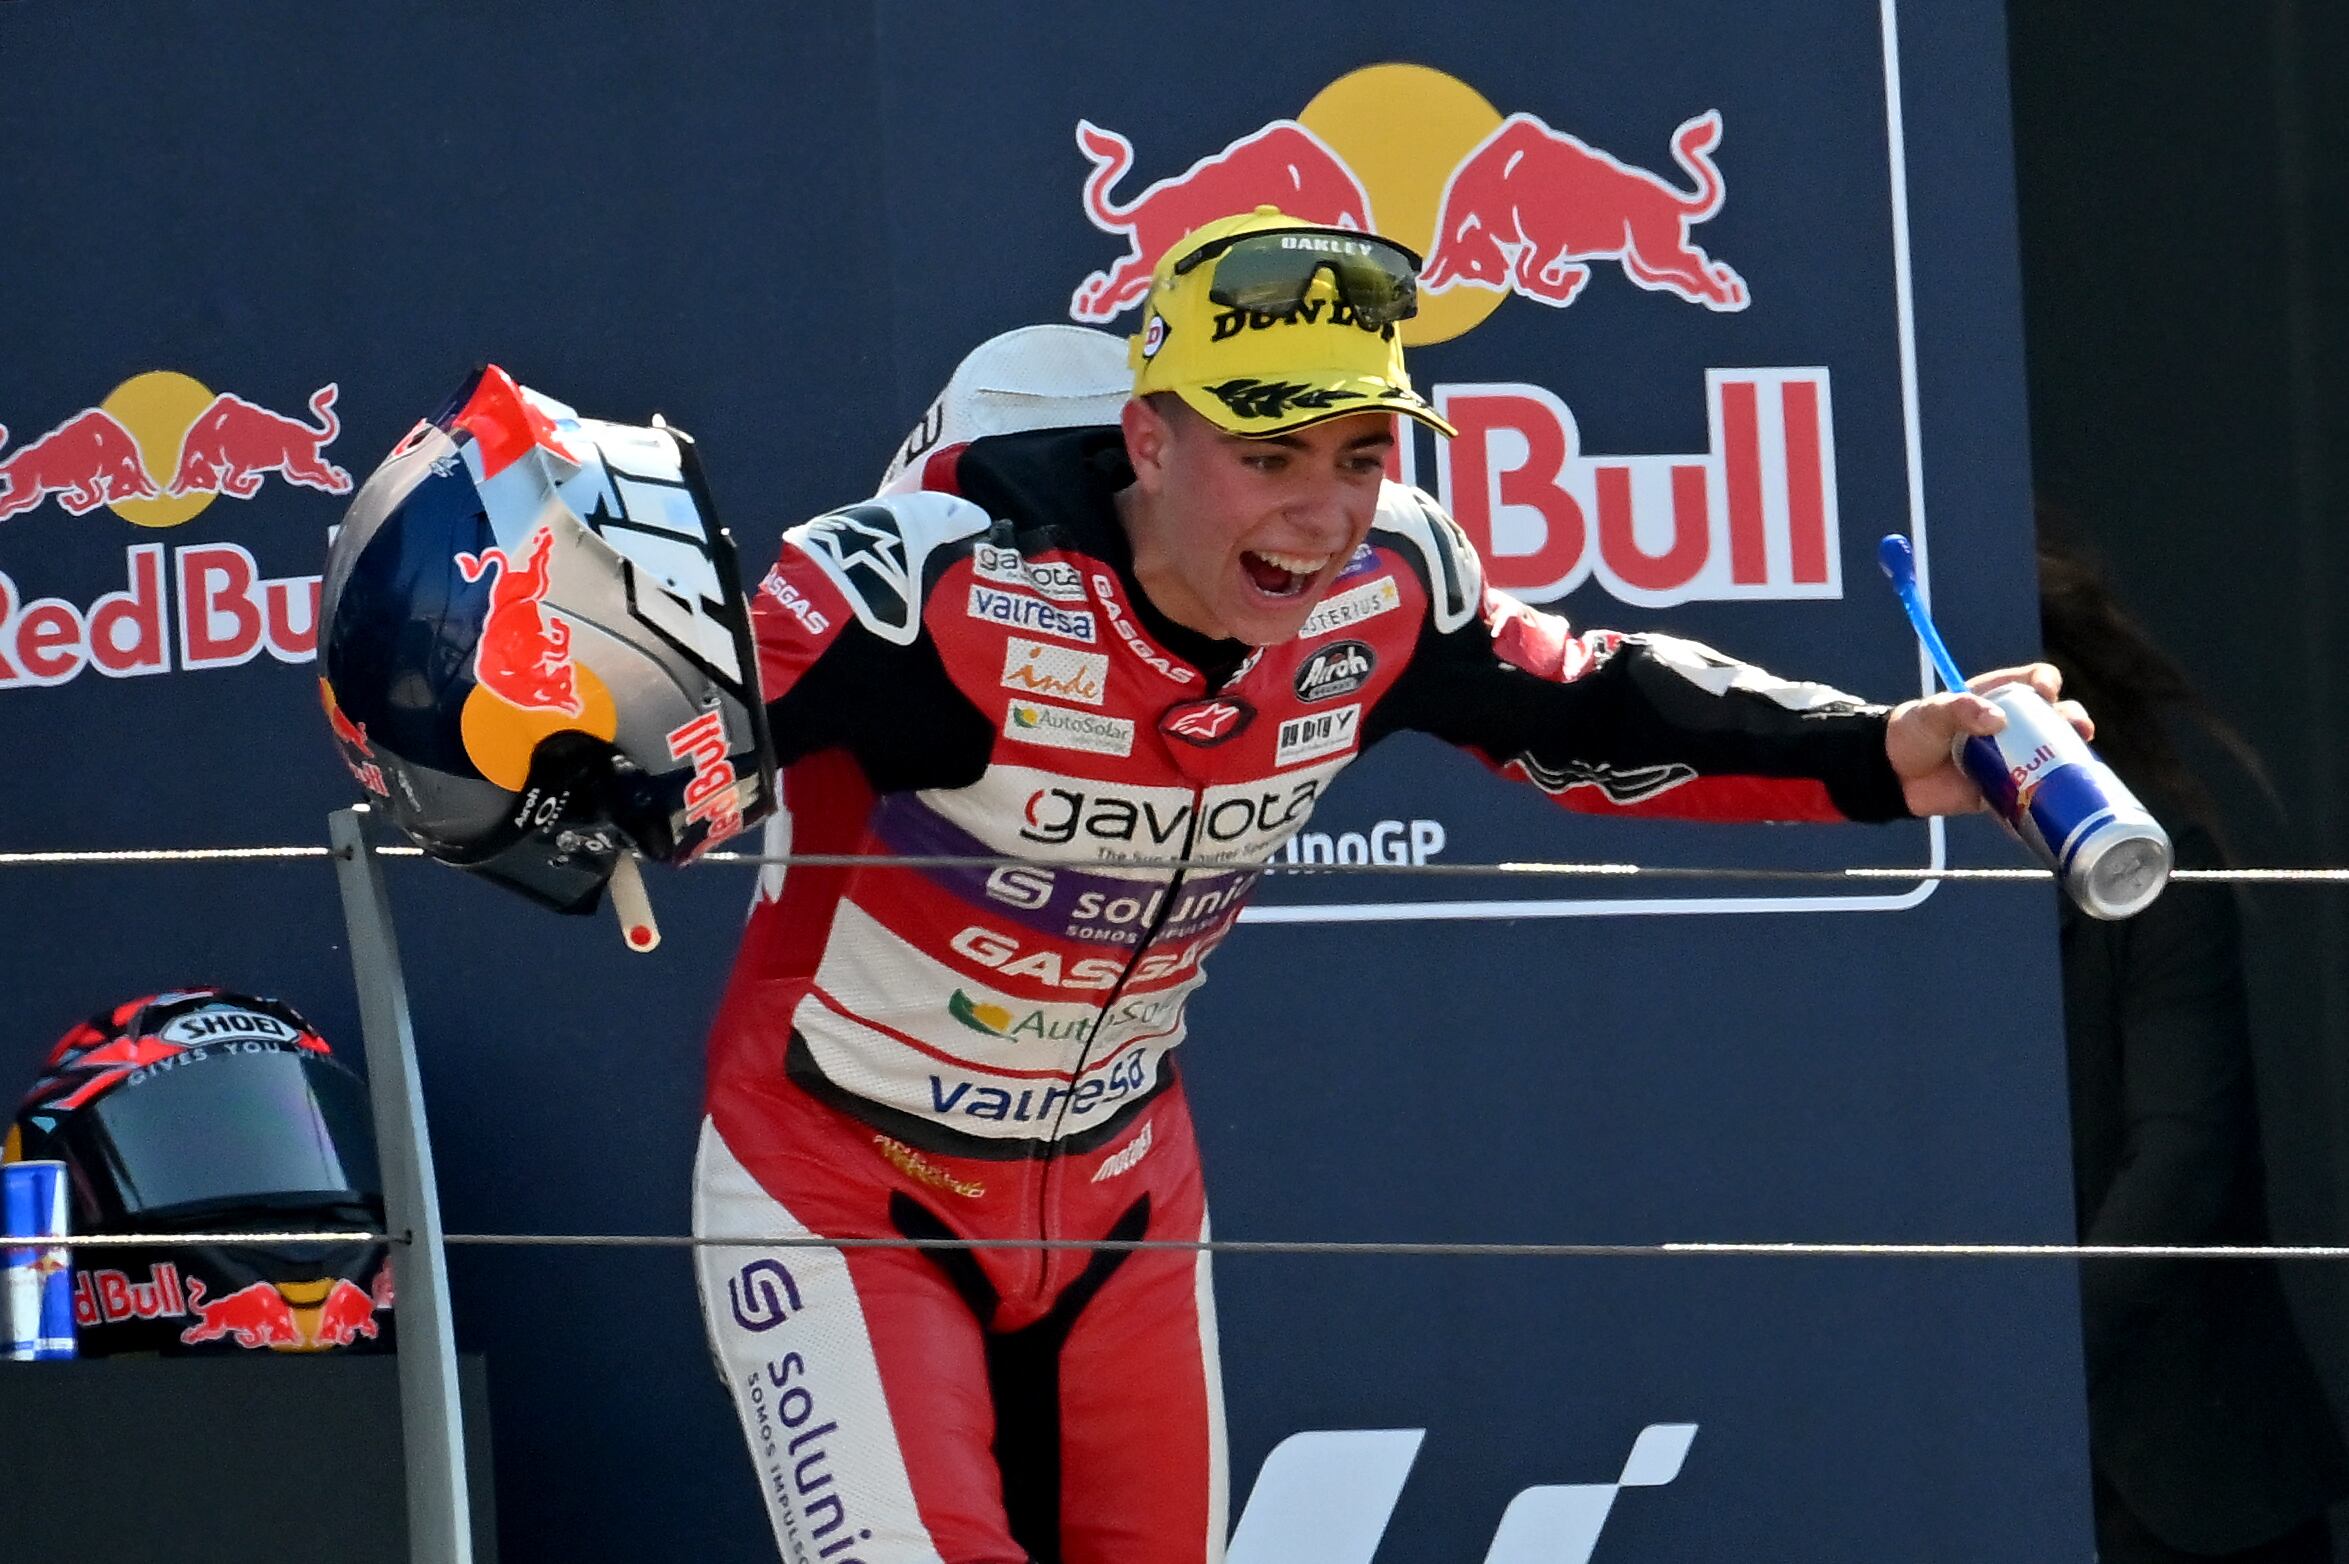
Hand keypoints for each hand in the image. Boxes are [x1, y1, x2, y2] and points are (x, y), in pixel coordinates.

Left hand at [1885, 662, 2094, 816]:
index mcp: (1999, 697)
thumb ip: (1959, 709)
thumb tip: (1997, 720)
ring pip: (2054, 757)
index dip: (2046, 683)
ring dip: (2072, 761)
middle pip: (2057, 718)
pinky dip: (2045, 802)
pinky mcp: (2007, 789)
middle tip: (2078, 730)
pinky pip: (2033, 796)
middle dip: (2073, 721)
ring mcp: (2014, 758)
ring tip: (2079, 766)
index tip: (2046, 692)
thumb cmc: (1914, 731)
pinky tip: (2057, 807)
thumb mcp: (1932, 713)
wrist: (1894, 775)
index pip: (2034, 681)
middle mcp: (2015, 726)